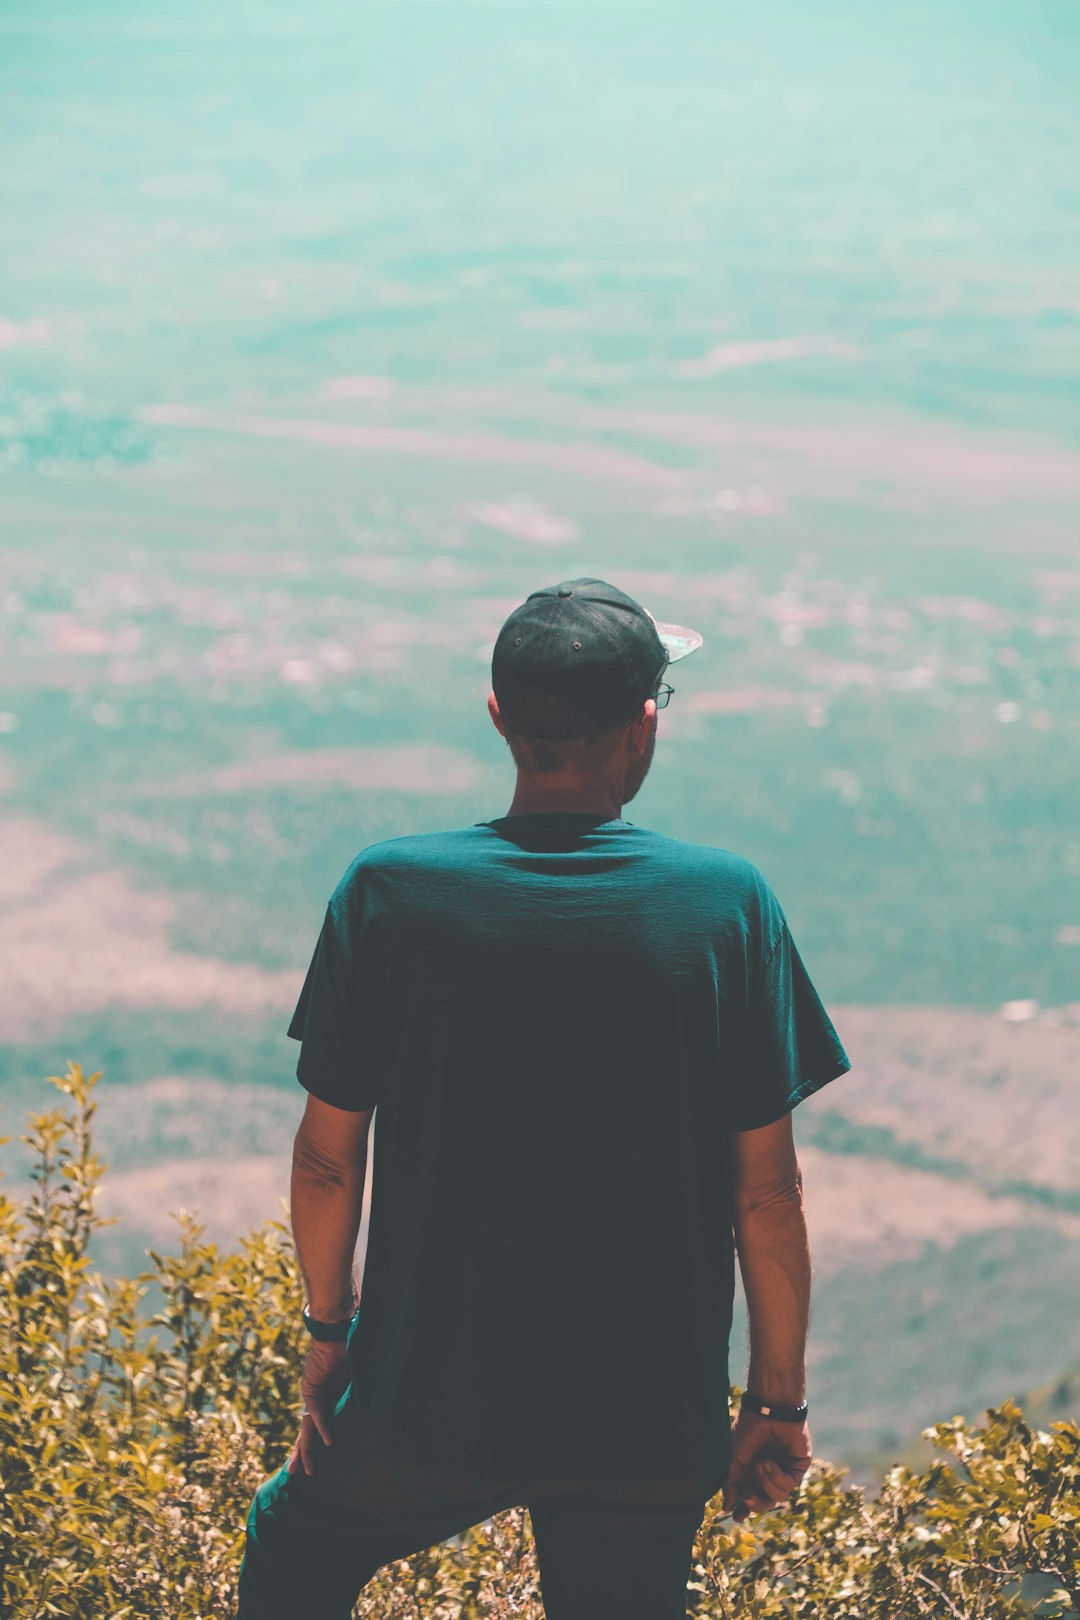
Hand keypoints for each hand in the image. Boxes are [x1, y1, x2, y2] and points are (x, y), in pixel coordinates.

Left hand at [286, 1339, 350, 1478]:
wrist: (334, 1331)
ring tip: (307, 1470)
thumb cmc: (345, 1349)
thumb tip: (377, 1408)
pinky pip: (319, 1412)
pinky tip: (327, 1443)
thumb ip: (357, 1395)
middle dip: (301, 1454)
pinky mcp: (312, 1388)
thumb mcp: (354, 1380)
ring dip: (307, 1450)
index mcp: (324, 1400)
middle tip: (293, 1475)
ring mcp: (311, 1396)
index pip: (314, 1427)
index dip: (311, 1445)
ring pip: (308, 1429)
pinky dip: (324, 1427)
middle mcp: (314, 1401)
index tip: (307, 1464)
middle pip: (306, 1433)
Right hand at [721, 1405, 812, 1523]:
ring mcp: (784, 1471)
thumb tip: (726, 1508)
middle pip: (765, 1503)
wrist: (767, 1409)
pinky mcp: (798, 1468)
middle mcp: (768, 1474)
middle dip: (757, 1503)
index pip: (750, 1498)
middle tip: (748, 1496)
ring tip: (761, 1463)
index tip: (738, 1518)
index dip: (745, 1510)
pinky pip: (788, 1485)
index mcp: (751, 1472)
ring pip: (778, 1497)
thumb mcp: (733, 1458)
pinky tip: (770, 1462)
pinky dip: (777, 1477)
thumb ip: (731, 1484)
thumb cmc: (748, 1429)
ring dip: (766, 1482)